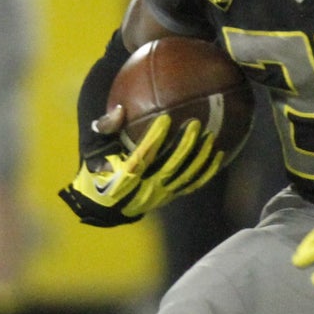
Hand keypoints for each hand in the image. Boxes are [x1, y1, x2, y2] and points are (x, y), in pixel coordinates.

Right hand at [59, 113, 223, 226]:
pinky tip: (219, 154)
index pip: (142, 156)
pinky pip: (192, 185)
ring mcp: (160, 196)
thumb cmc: (97, 169)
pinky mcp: (170, 197)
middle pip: (169, 167)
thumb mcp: (93, 149)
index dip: (155, 138)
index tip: (166, 118)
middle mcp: (144, 189)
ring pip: (184, 177)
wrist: (104, 205)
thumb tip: (119, 109)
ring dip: (199, 158)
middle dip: (184, 146)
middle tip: (195, 124)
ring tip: (210, 137)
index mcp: (123, 177)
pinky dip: (207, 171)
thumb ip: (104, 129)